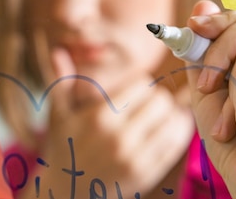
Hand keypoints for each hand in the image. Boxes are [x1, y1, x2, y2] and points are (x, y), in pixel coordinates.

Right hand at [24, 44, 193, 198]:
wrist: (65, 194)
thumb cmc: (62, 147)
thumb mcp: (59, 115)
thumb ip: (63, 81)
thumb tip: (58, 51)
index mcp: (100, 117)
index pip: (143, 85)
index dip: (142, 85)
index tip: (137, 91)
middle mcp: (120, 137)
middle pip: (161, 101)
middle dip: (158, 99)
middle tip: (150, 104)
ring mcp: (135, 158)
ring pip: (174, 122)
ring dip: (171, 115)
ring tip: (161, 116)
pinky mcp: (146, 174)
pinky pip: (175, 145)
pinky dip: (177, 133)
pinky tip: (168, 129)